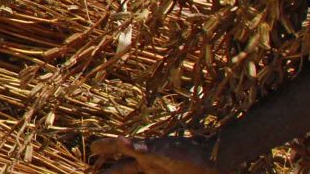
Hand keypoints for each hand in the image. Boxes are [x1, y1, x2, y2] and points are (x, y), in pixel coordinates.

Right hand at [89, 136, 225, 173]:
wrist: (217, 162)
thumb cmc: (190, 154)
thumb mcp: (163, 152)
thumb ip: (140, 148)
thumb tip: (119, 139)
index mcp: (144, 154)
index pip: (119, 149)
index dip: (105, 147)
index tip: (92, 148)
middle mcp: (148, 164)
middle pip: (122, 169)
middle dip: (108, 172)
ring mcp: (157, 173)